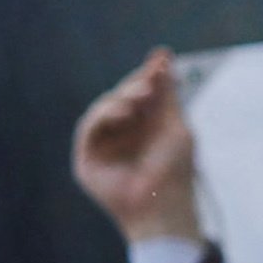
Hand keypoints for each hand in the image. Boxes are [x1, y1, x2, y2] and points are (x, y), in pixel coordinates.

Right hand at [70, 47, 202, 247]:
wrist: (163, 206)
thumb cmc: (175, 172)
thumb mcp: (174, 125)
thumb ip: (166, 94)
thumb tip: (162, 58)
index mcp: (144, 127)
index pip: (142, 94)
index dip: (150, 75)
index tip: (161, 56)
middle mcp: (122, 134)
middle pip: (122, 97)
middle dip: (136, 84)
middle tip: (151, 79)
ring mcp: (104, 146)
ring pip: (103, 108)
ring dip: (121, 98)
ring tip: (141, 97)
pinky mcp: (87, 159)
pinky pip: (89, 127)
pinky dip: (104, 115)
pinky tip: (124, 113)